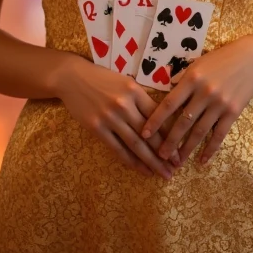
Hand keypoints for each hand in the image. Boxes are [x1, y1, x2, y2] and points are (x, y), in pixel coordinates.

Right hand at [56, 56, 181, 179]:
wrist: (73, 77)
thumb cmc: (102, 78)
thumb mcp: (125, 82)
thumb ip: (141, 99)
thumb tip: (160, 119)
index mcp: (134, 91)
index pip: (157, 116)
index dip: (169, 134)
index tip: (179, 148)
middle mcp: (124, 104)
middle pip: (149, 133)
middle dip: (164, 153)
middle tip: (175, 168)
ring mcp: (110, 118)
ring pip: (135, 144)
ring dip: (150, 161)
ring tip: (162, 174)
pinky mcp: (97, 128)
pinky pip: (117, 149)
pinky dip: (131, 161)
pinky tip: (141, 170)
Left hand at [140, 36, 252, 167]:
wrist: (250, 58)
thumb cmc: (220, 59)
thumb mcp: (198, 63)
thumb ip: (182, 78)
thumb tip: (167, 93)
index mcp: (192, 78)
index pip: (169, 103)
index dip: (156, 120)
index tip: (144, 134)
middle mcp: (204, 92)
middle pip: (183, 121)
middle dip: (169, 141)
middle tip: (159, 156)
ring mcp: (219, 104)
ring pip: (199, 131)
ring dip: (187, 148)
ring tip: (177, 162)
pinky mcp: (233, 112)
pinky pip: (219, 135)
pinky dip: (210, 149)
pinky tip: (202, 161)